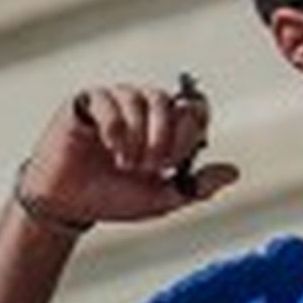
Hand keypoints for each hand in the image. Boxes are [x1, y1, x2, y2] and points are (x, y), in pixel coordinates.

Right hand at [18, 83, 238, 225]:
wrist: (68, 204)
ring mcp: (116, 102)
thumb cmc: (114, 197)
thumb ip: (197, 186)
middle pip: (170, 101)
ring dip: (139, 136)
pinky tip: (111, 149)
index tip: (175, 161)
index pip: (195, 109)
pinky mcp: (87, 102)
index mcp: (167, 126)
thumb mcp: (162, 198)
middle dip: (166, 136)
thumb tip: (234, 172)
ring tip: (127, 165)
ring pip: (142, 98)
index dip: (190, 131)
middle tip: (153, 166)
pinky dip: (116, 127)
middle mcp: (144, 108)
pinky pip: (109, 100)